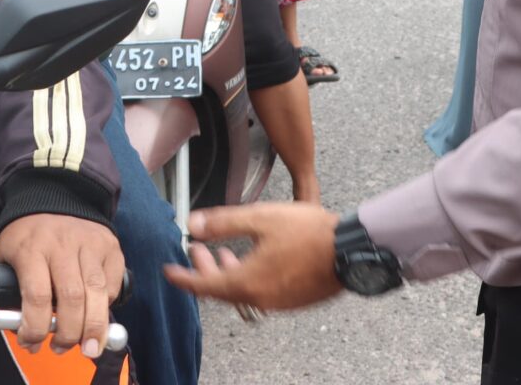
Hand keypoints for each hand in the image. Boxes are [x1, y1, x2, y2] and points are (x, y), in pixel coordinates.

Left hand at [0, 214, 123, 357]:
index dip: (36, 327)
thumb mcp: (7, 254)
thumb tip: (21, 330)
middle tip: (62, 349)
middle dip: (69, 333)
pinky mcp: (109, 246)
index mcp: (31, 248)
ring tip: (88, 346)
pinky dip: (106, 306)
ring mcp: (89, 243)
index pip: (37, 296)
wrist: (55, 193)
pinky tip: (95, 313)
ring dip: (93, 328)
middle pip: (71, 298)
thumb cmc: (28, 233)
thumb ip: (9, 289)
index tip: (32, 342)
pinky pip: (112, 285)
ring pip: (96, 293)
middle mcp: (62, 245)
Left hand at [163, 203, 341, 312]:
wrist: (351, 249)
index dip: (182, 277)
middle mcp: (261, 298)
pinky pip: (260, 293)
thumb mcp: (260, 217)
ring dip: (227, 273)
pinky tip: (253, 259)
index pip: (203, 285)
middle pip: (221, 290)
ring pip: (241, 292)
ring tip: (223, 252)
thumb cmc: (310, 232)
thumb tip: (193, 224)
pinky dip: (247, 278)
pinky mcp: (293, 301)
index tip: (169, 272)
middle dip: (204, 270)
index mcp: (248, 282)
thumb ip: (223, 222)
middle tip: (198, 251)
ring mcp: (278, 302)